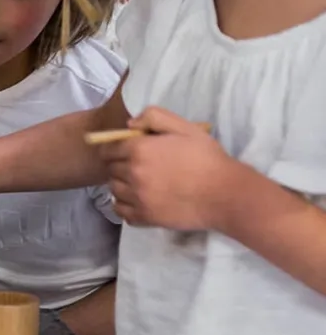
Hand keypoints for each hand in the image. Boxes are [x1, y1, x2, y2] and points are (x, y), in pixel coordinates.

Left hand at [97, 107, 234, 229]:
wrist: (225, 194)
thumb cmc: (206, 158)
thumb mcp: (185, 127)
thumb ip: (155, 117)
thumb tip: (130, 124)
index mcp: (139, 150)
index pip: (109, 149)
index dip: (114, 149)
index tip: (122, 151)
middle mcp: (133, 173)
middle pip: (110, 169)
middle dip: (118, 166)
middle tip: (135, 167)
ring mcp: (137, 198)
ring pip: (114, 190)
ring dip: (121, 185)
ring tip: (137, 184)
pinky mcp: (144, 217)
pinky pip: (121, 211)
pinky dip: (124, 206)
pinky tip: (137, 201)